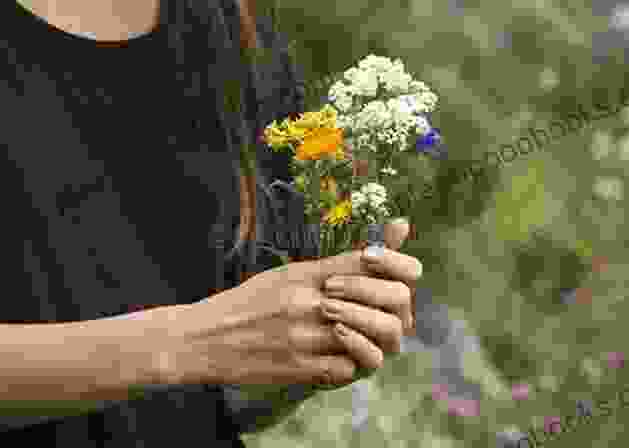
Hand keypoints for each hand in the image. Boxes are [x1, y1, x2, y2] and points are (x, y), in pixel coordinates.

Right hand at [160, 218, 420, 388]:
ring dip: (377, 341)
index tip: (400, 277)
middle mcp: (310, 300)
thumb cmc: (250, 303)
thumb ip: (334, 265)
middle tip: (391, 315)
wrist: (204, 338)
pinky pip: (348, 370)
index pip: (371, 260)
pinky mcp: (299, 368)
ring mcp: (306, 335)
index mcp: (308, 273)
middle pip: (385, 300)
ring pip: (374, 339)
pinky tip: (338, 358)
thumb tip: (377, 250)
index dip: (397, 266)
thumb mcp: (288, 275)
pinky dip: (350, 365)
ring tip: (368, 339)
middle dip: (396, 308)